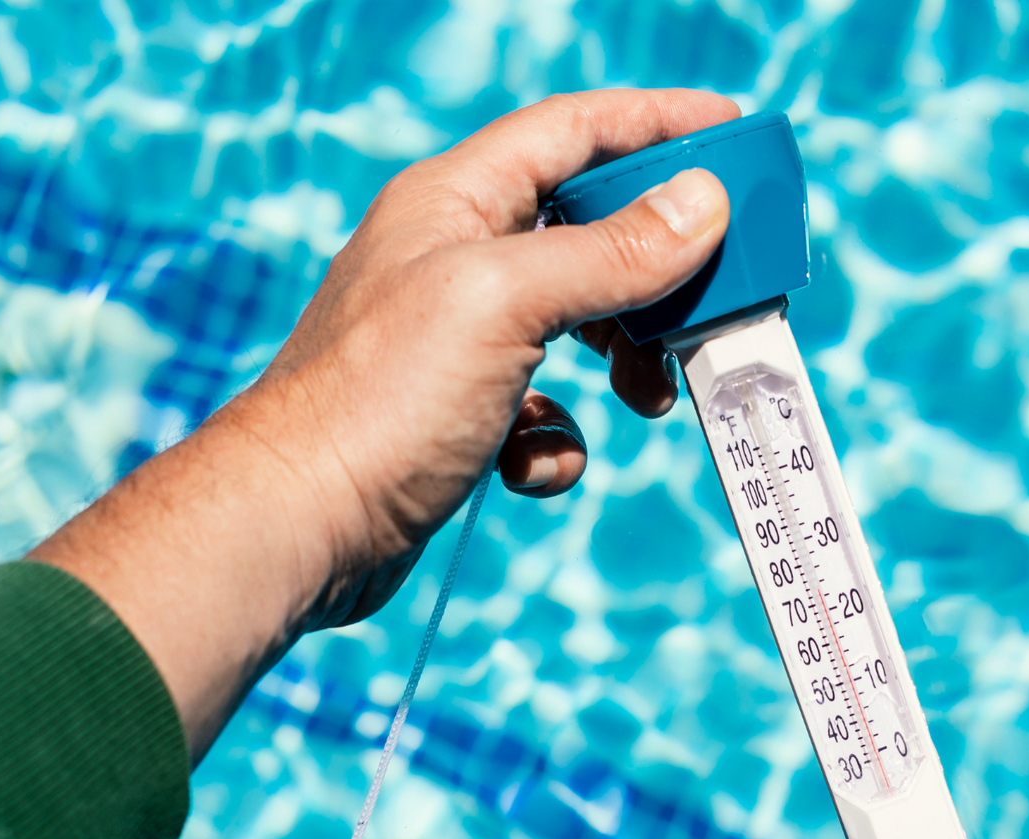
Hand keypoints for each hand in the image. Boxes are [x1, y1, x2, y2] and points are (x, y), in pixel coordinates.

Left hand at [30, 90, 736, 760]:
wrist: (299, 526)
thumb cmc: (380, 400)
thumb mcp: (507, 302)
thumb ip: (610, 251)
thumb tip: (701, 204)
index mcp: (454, 202)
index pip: (572, 130)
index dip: (654, 122)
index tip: (729, 130)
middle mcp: (452, 257)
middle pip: (587, 229)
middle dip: (656, 269)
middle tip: (717, 296)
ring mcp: (454, 339)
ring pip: (577, 323)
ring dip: (626, 360)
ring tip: (649, 399)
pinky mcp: (457, 414)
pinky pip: (541, 407)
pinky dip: (556, 436)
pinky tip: (530, 462)